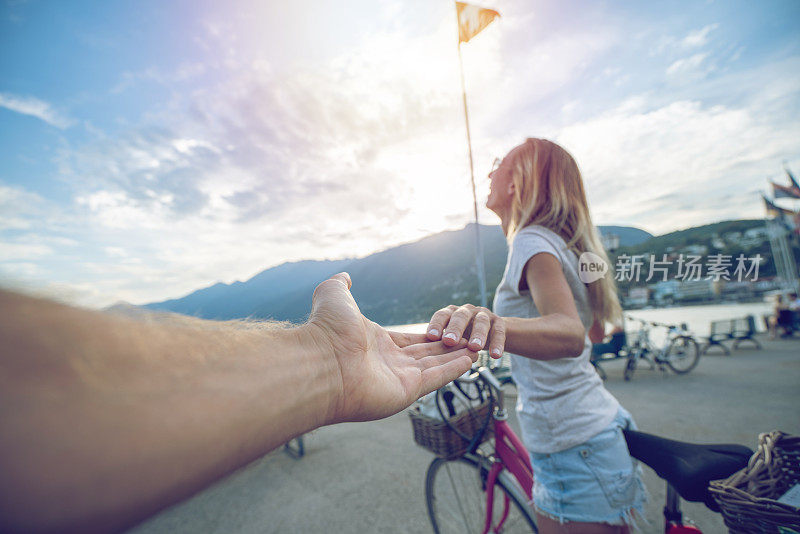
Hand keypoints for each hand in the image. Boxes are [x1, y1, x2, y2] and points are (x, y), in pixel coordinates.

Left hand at [307, 273, 476, 423]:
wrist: (320, 361)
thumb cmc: (325, 329)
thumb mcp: (333, 294)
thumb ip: (341, 284)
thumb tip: (345, 275)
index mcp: (375, 343)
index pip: (409, 340)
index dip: (429, 336)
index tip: (448, 330)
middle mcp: (388, 363)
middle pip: (425, 354)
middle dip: (447, 348)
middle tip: (469, 341)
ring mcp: (398, 379)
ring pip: (435, 366)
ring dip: (456, 358)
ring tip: (477, 349)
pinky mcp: (407, 391)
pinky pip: (437, 377)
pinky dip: (454, 369)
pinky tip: (471, 359)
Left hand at [425, 304, 505, 357]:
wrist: (487, 332)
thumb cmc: (461, 337)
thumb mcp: (449, 337)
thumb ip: (437, 341)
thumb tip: (416, 354)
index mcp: (451, 313)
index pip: (442, 315)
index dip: (436, 324)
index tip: (431, 336)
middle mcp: (466, 311)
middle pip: (460, 316)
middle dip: (455, 328)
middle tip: (450, 341)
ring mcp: (483, 315)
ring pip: (481, 322)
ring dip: (478, 335)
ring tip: (474, 348)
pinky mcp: (499, 323)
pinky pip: (499, 332)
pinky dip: (498, 344)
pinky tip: (495, 356)